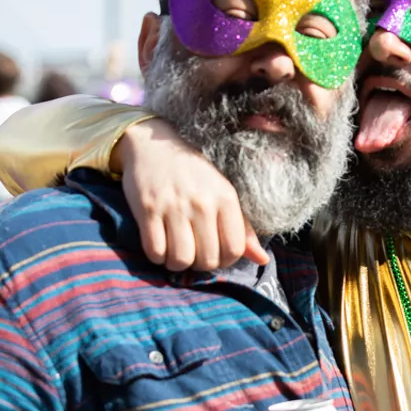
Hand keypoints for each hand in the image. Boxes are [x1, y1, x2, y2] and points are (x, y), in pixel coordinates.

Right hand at [113, 118, 266, 271]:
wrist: (154, 146)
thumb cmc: (193, 175)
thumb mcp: (222, 193)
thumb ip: (242, 228)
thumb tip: (263, 260)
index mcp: (225, 197)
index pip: (234, 249)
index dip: (225, 261)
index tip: (215, 254)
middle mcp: (202, 202)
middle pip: (207, 260)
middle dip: (200, 265)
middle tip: (194, 253)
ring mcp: (174, 206)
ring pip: (180, 259)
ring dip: (177, 264)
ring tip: (176, 252)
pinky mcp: (147, 209)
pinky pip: (154, 251)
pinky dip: (156, 257)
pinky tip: (160, 245)